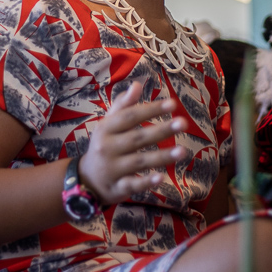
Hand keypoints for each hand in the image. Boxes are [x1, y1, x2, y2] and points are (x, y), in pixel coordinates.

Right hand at [79, 82, 185, 205]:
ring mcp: (112, 169)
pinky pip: (133, 185)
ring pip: (139, 161)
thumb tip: (138, 84)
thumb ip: (123, 105)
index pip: (130, 116)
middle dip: (161, 130)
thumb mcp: (108, 124)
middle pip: (137, 138)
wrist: (87, 180)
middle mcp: (107, 147)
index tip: (173, 104)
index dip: (151, 109)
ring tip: (183, 151)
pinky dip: (146, 182)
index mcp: (106, 128)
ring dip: (162, 156)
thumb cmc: (104, 145)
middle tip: (183, 123)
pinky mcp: (117, 187)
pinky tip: (162, 177)